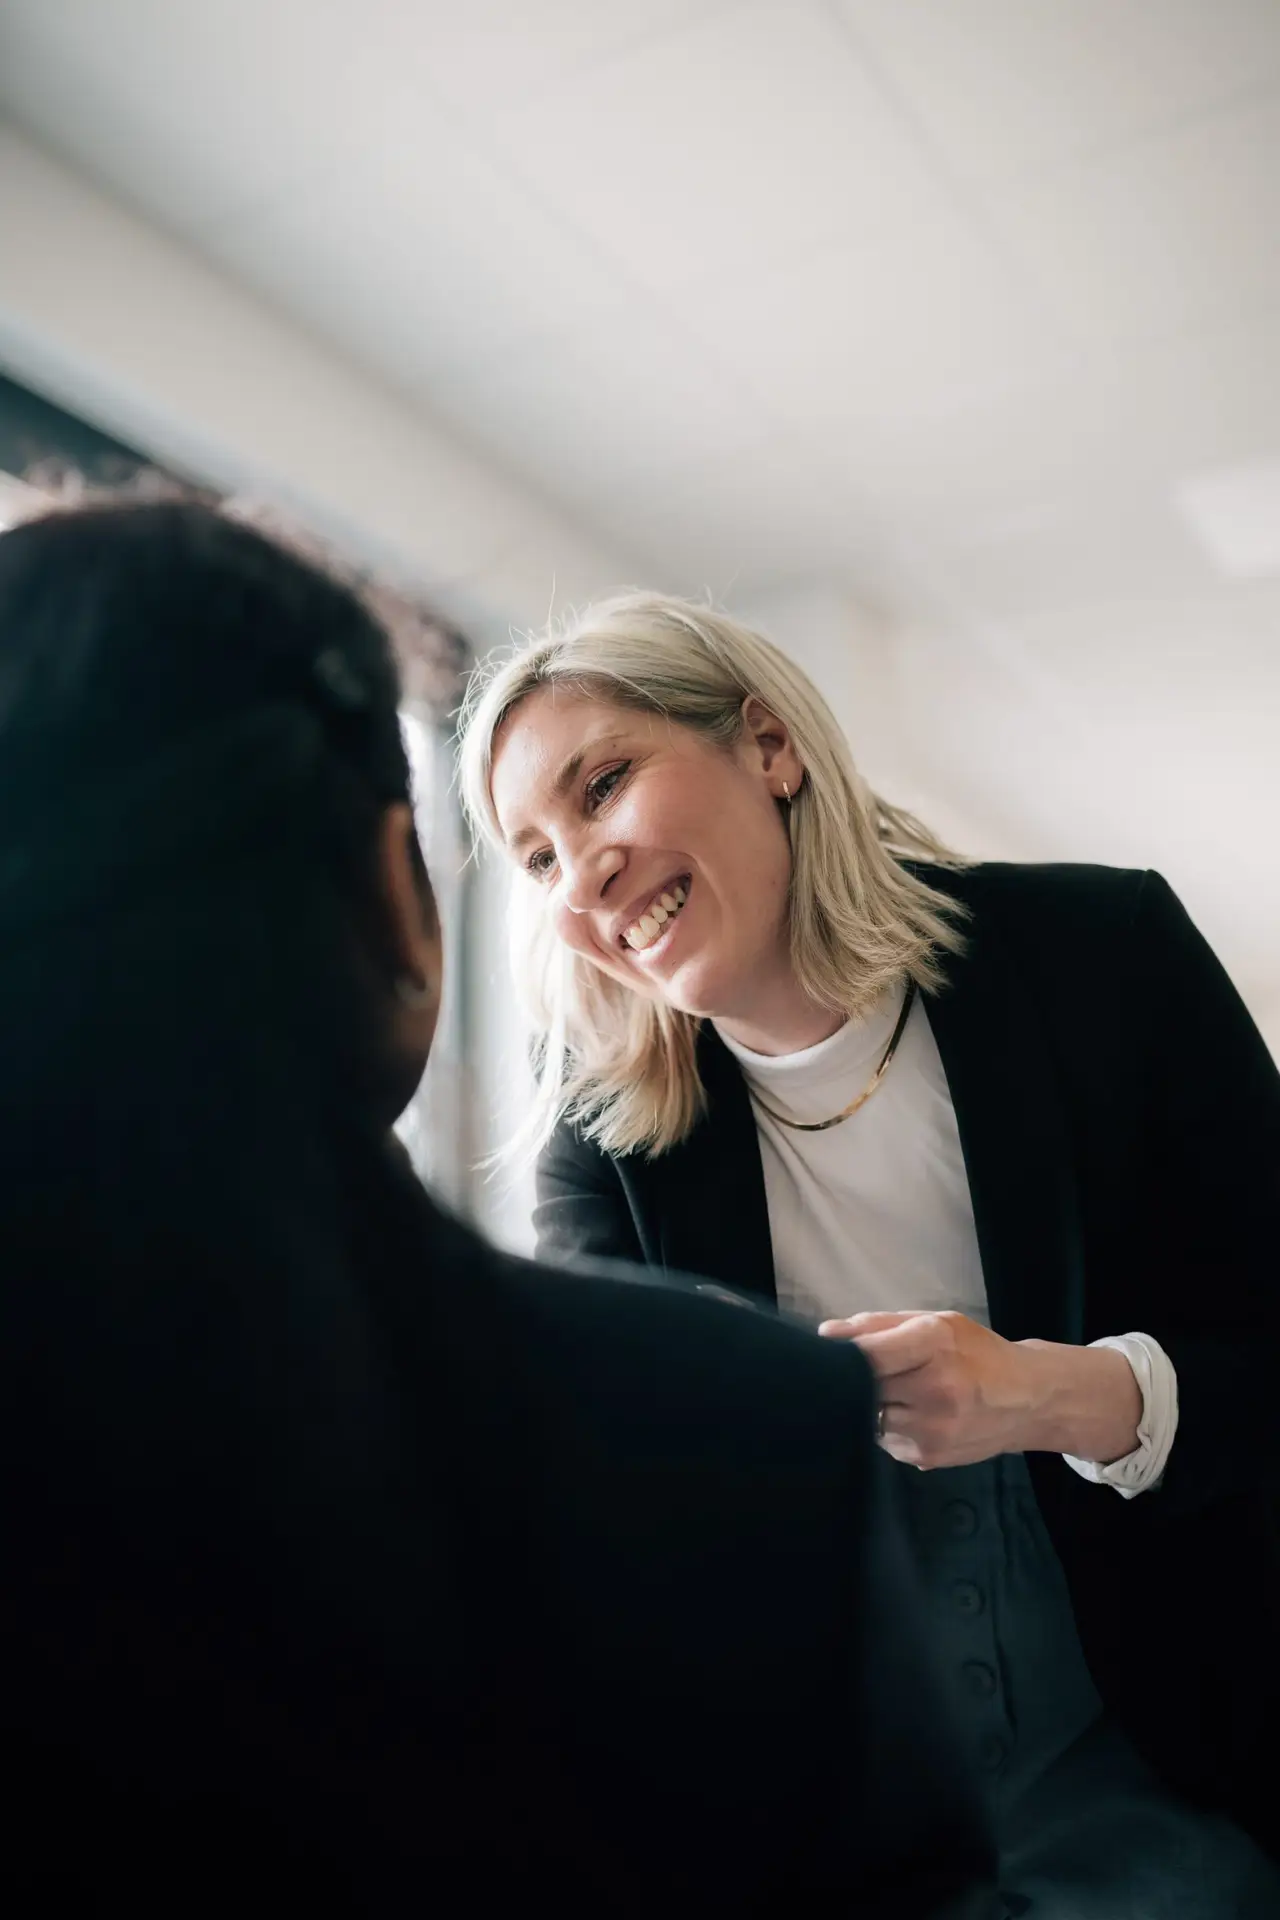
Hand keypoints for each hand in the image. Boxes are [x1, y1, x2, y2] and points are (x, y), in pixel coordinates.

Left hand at [818, 1310, 1042, 1469]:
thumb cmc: (976, 1353)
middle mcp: (935, 1389)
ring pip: (868, 1418)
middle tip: (865, 1375)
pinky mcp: (927, 1458)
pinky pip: (884, 1440)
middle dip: (855, 1382)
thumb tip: (825, 1334)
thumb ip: (877, 1325)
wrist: (1029, 1399)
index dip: (843, 1356)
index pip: (868, 1356)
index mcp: (934, 1344)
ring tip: (895, 1393)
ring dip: (871, 1406)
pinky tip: (910, 1415)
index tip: (831, 1354)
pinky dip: (888, 1427)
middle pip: (863, 1389)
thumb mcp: (934, 1322)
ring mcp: (931, 1429)